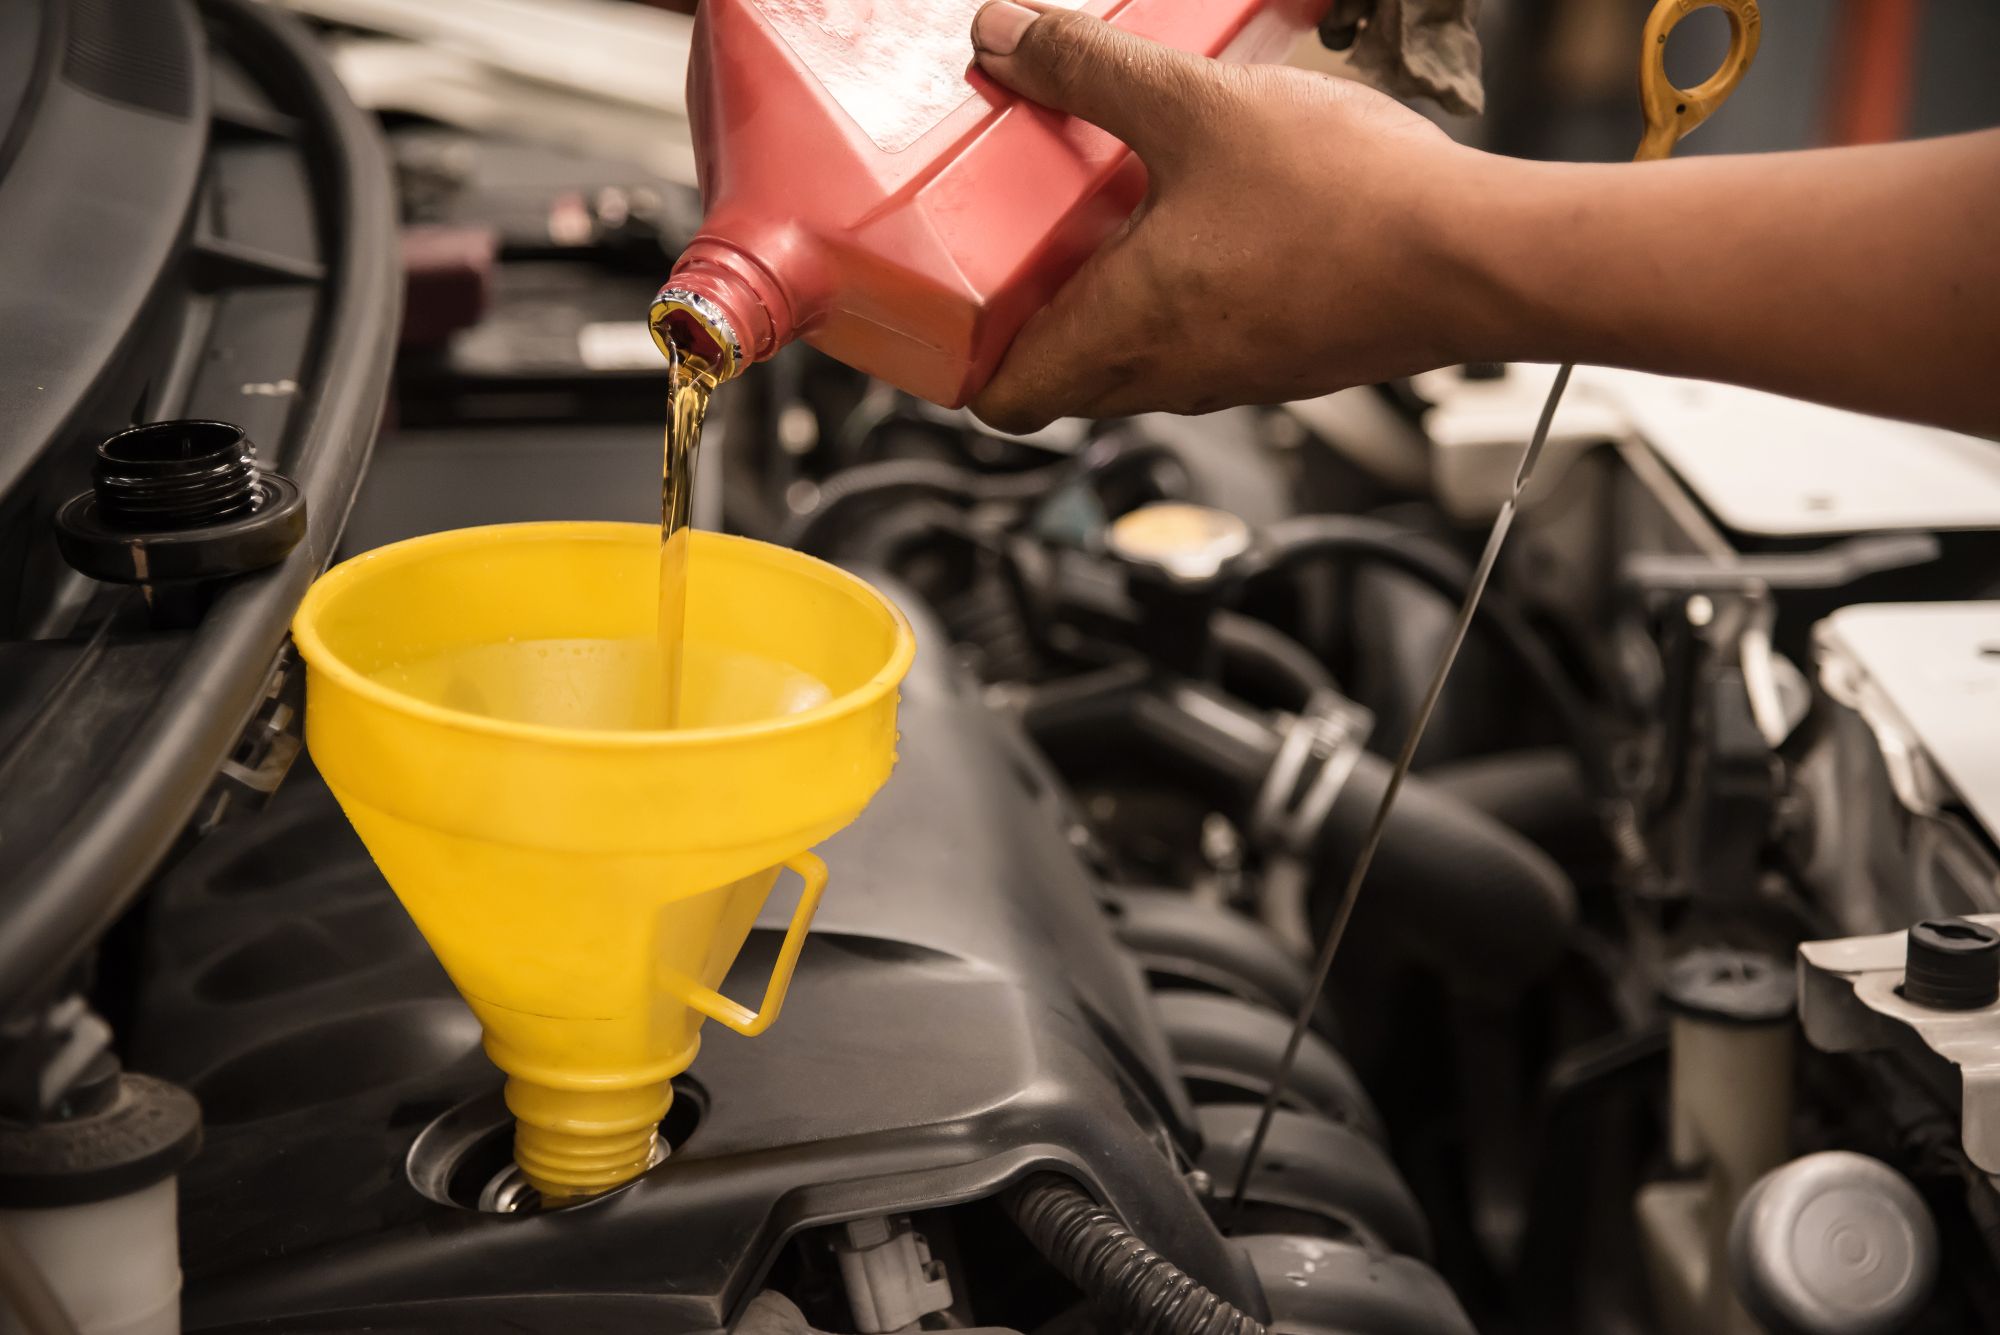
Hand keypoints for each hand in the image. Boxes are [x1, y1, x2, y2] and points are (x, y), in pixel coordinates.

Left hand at [967, 1, 1489, 432]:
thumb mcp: (1194, 108)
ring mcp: (1229, 377)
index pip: (1001, 401)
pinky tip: (1197, 219)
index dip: (958, 363)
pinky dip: (1172, 299)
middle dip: (1025, 321)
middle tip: (1015, 244)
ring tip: (1104, 217)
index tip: (942, 310)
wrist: (1478, 257)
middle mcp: (1168, 376)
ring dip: (1103, 303)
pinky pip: (1196, 343)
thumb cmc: (1347, 207)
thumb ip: (1088, 71)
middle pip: (1060, 379)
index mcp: (1122, 336)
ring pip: (1131, 360)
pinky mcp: (1282, 360)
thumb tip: (1007, 36)